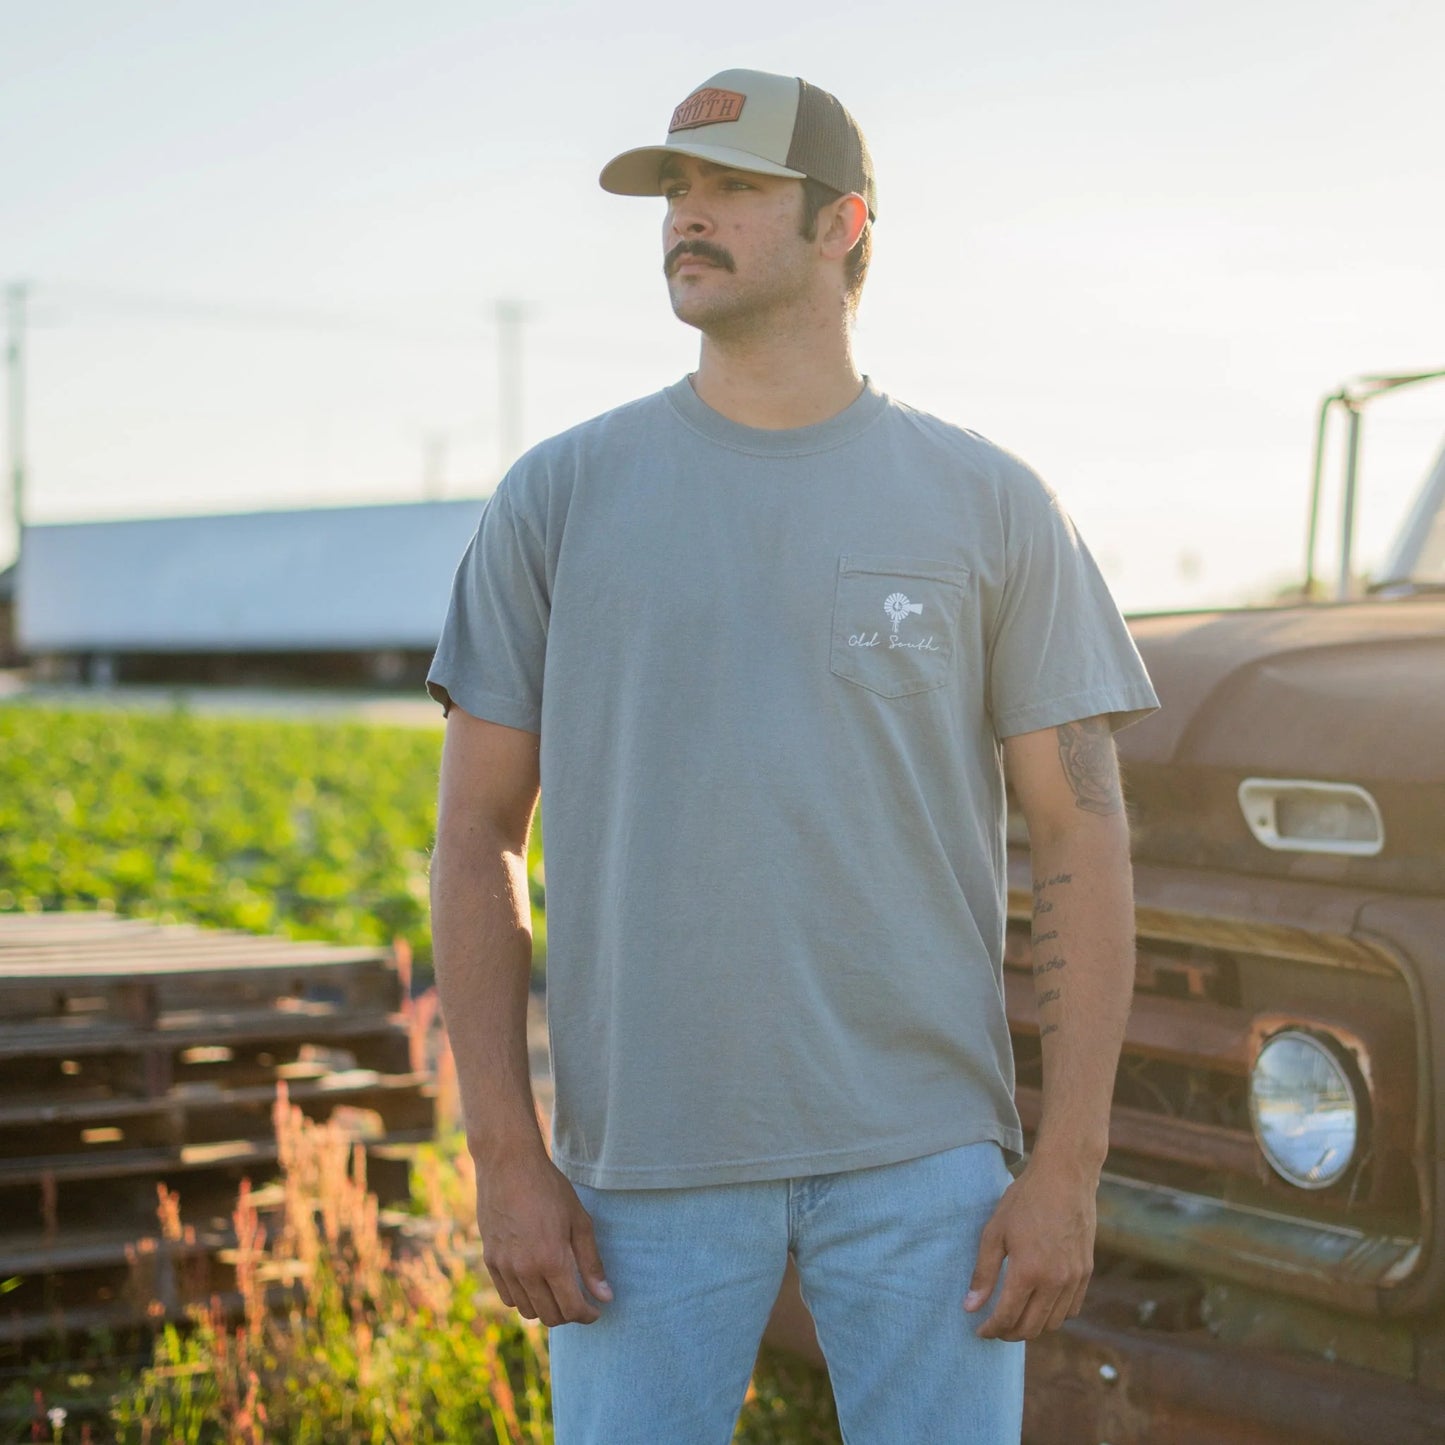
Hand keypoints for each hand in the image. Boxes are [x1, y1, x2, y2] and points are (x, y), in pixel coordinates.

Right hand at [474, 1147, 611, 1325]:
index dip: (587, 1315)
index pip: (571, 1309)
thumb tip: (605, 1297)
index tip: (595, 1310)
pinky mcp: (490, 1261)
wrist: (508, 1165)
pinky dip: (524, 1298)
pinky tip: (535, 1283)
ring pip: (527, 1311)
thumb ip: (591, 1263)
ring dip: (546, 1309)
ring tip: (558, 1292)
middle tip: (580, 1301)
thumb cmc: (550, 1189)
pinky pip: (508, 1297)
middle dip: (569, 1314)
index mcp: (551, 1260)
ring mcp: (504, 1267)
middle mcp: (525, 1270)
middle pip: (549, 1316)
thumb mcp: (579, 1221)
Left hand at [963, 1154, 1095, 1340]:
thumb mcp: (995, 1232)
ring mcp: (1074, 1279)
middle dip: (1009, 1333)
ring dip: (1032, 1327)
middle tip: (995, 1327)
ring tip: (1015, 1317)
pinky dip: (1054, 1315)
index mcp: (1028, 1272)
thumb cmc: (1024, 1200)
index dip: (991, 1329)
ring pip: (1053, 1323)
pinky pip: (1071, 1309)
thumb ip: (984, 1273)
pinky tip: (1040, 1305)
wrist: (1065, 1178)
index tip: (979, 1330)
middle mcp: (1055, 1281)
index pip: (1007, 1317)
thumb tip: (970, 1307)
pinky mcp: (1086, 1272)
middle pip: (1031, 1328)